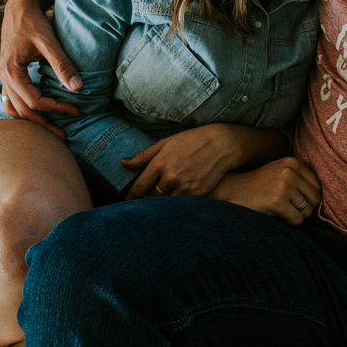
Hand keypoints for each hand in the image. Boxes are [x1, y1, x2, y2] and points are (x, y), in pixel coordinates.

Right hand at [0, 0, 79, 133]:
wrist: (19, 7)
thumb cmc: (34, 22)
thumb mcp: (49, 42)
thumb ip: (62, 64)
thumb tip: (78, 87)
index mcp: (12, 72)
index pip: (35, 101)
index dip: (56, 108)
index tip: (76, 110)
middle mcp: (4, 78)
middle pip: (23, 112)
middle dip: (44, 125)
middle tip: (63, 137)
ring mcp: (4, 78)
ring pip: (15, 109)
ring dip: (32, 121)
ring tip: (51, 130)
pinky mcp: (9, 75)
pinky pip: (13, 101)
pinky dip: (24, 111)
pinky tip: (38, 116)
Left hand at [123, 125, 241, 199]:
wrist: (222, 144)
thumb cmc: (192, 141)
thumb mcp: (166, 143)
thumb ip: (144, 155)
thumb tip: (124, 163)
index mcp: (160, 163)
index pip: (139, 187)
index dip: (130, 197)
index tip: (127, 202)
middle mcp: (171, 177)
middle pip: (151, 198)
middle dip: (146, 201)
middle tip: (143, 204)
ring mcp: (185, 187)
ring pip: (166, 204)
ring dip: (162, 204)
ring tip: (160, 204)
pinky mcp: (198, 194)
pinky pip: (182, 205)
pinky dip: (177, 204)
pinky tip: (176, 202)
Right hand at [209, 158, 320, 224]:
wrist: (233, 190)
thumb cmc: (259, 185)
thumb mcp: (279, 171)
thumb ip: (299, 177)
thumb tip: (322, 195)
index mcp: (293, 163)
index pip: (317, 185)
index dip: (310, 197)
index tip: (297, 200)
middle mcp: (290, 172)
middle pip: (315, 199)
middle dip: (305, 208)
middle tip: (290, 208)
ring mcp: (284, 186)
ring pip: (307, 211)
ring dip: (297, 216)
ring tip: (283, 211)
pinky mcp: (278, 202)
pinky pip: (297, 219)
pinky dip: (290, 223)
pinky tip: (279, 216)